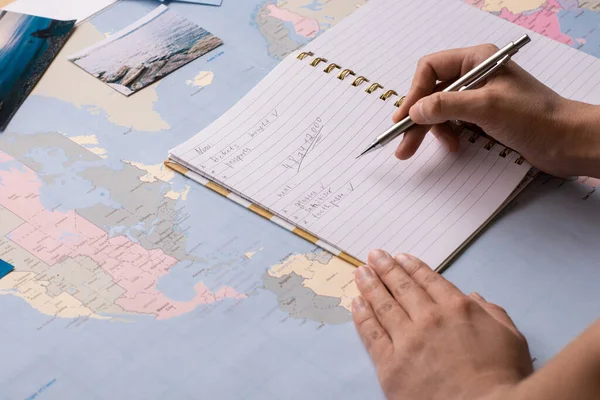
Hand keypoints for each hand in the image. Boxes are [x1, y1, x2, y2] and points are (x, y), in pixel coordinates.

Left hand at [352, 250, 532, 399]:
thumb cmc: (502, 379)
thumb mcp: (510, 338)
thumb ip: (492, 312)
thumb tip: (475, 297)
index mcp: (457, 308)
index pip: (428, 280)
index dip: (412, 267)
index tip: (400, 257)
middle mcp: (429, 318)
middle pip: (402, 287)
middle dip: (386, 268)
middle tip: (374, 256)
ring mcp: (407, 340)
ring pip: (383, 305)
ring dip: (370, 286)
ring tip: (361, 273)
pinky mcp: (390, 364)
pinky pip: (372, 333)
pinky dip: (362, 316)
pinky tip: (357, 303)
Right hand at [392, 44, 599, 177]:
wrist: (566, 141)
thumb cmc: (534, 117)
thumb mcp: (485, 107)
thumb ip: (446, 105)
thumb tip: (414, 111)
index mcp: (476, 60)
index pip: (430, 69)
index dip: (414, 93)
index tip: (405, 118)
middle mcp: (475, 74)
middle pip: (431, 92)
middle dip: (416, 118)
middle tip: (402, 144)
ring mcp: (479, 96)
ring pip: (440, 109)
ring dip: (432, 129)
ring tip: (428, 149)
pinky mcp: (483, 116)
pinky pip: (454, 122)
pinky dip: (448, 134)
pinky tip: (454, 146)